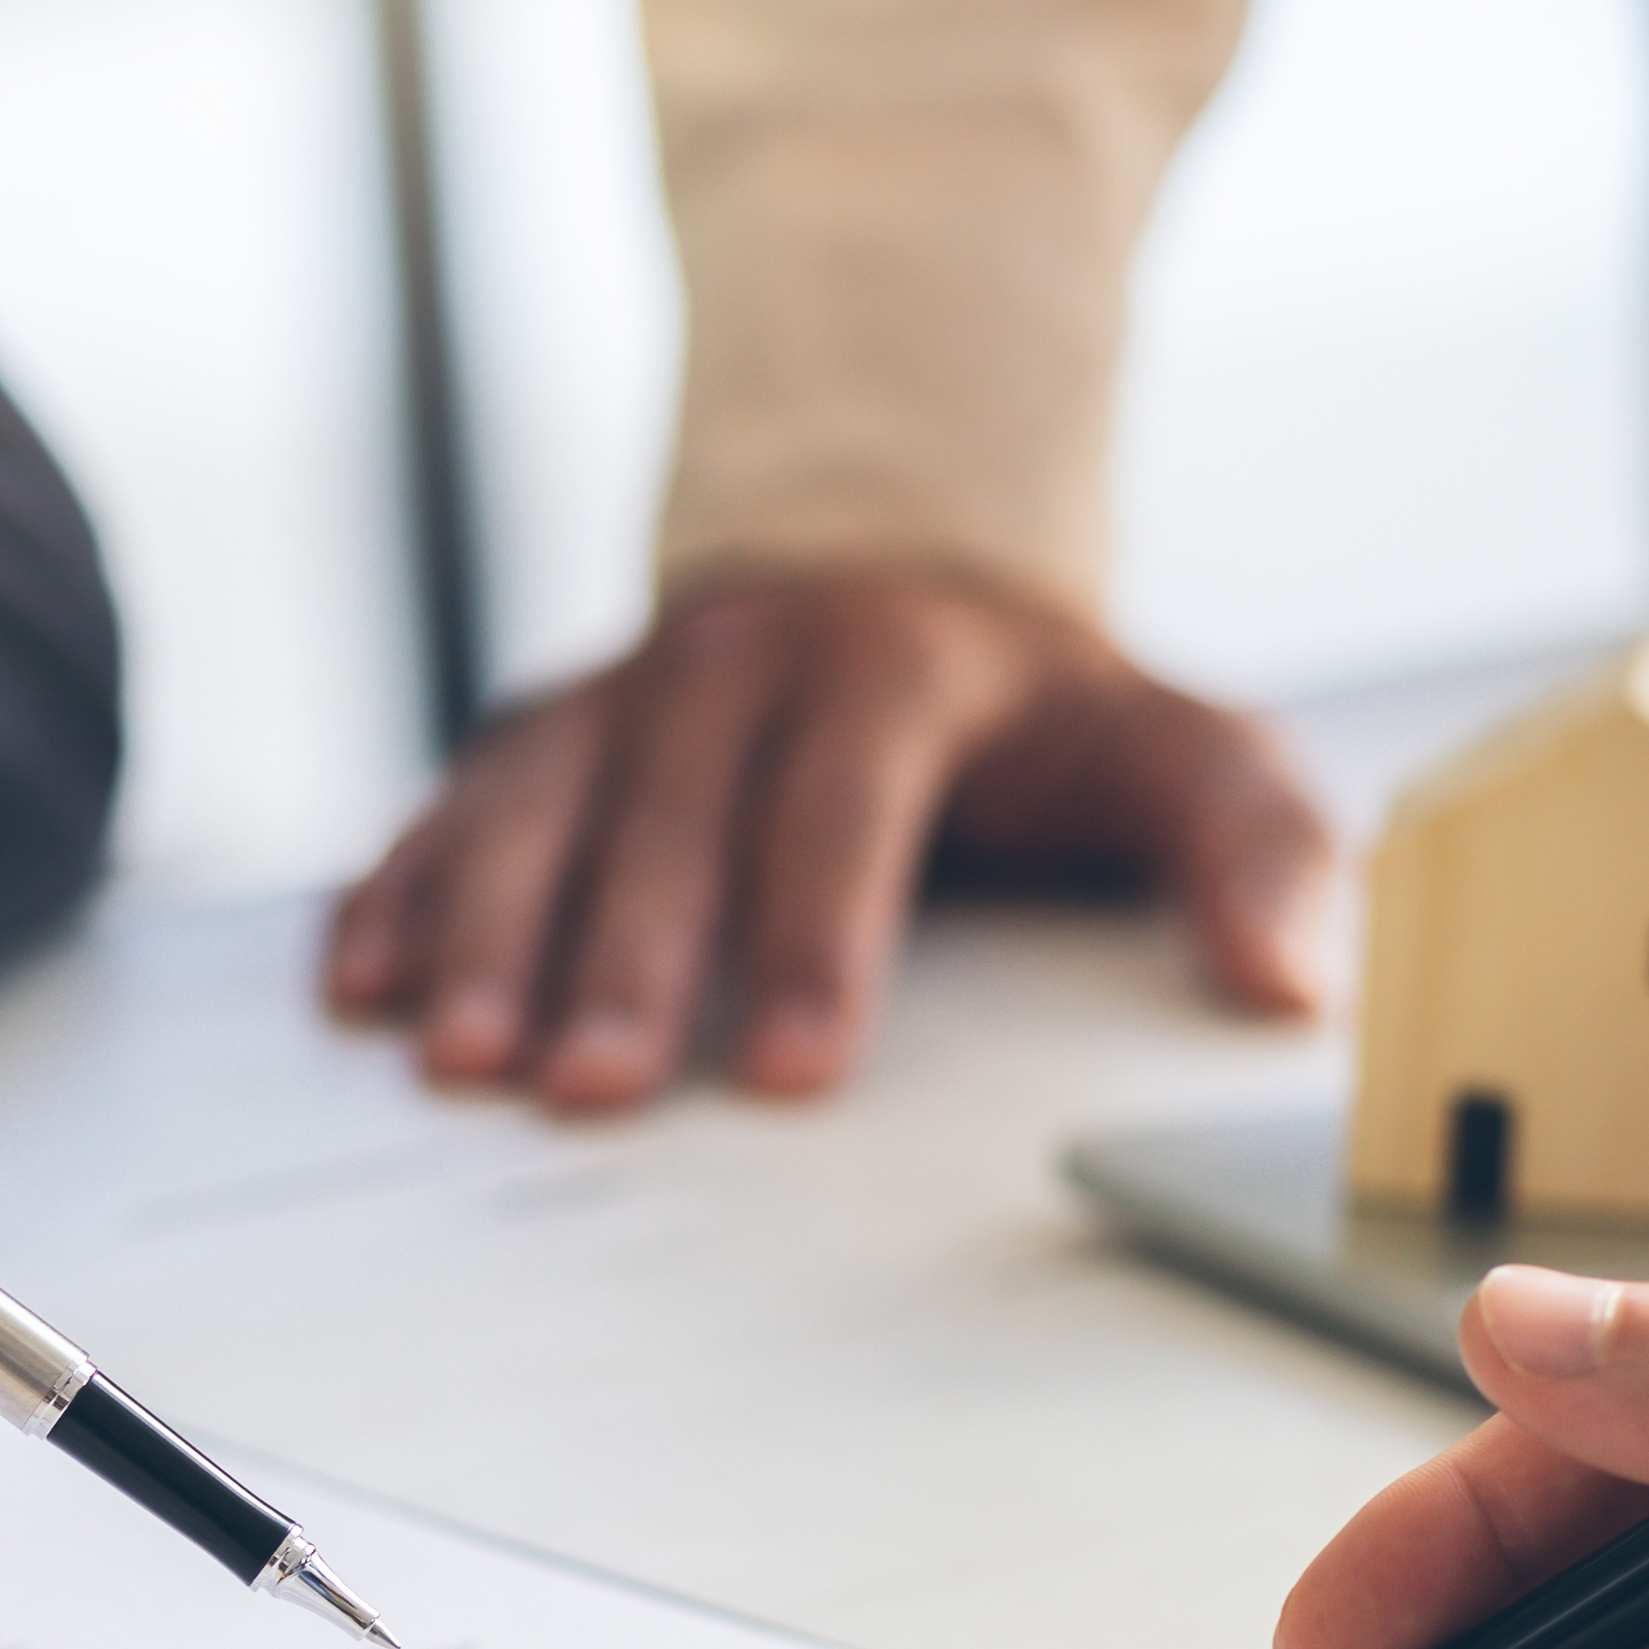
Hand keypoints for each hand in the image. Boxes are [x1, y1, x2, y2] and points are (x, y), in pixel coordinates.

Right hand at [325, 570, 1328, 1106]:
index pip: (845, 798)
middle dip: (616, 954)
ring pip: (536, 803)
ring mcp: (622, 691)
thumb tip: (1291, 978)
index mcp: (896, 664)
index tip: (792, 1068)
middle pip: (665, 811)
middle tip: (582, 1090)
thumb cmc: (1040, 706)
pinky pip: (453, 803)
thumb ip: (1250, 846)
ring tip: (451, 1056)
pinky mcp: (542, 725)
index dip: (812, 931)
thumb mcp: (1180, 744)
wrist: (892, 558)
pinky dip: (400, 886)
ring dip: (485, 929)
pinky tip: (358, 984)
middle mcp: (738, 662)